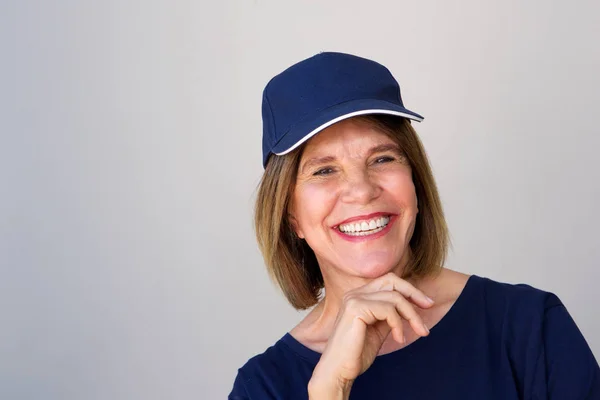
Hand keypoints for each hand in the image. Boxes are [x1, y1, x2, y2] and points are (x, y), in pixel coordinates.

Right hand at [308, 272, 433, 397]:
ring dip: (411, 315)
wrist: (338, 371)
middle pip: (392, 281)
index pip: (389, 281)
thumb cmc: (356, 353)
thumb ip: (389, 314)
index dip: (410, 289)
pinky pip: (388, 310)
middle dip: (414, 293)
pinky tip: (399, 339)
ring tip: (418, 332)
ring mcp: (354, 299)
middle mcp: (355, 293)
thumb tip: (410, 305)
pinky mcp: (356, 309)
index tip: (426, 303)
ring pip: (394, 297)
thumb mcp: (379, 329)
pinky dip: (398, 324)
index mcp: (359, 295)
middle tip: (429, 307)